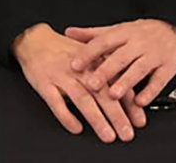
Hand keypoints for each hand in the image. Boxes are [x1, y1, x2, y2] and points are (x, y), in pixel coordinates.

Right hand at [12, 23, 145, 142]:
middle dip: (117, 115)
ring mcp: (62, 76)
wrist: (36, 40)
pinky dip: (67, 116)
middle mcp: (79, 69)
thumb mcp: (90, 55)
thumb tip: (129, 92)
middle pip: (101, 93)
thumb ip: (108, 71)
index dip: (129, 103)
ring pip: (82, 99)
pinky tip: (76, 128)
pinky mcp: (45, 83)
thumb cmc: (65, 50)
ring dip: (97, 119)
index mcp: (93, 61)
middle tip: (127, 133)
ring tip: (108, 135)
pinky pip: (56, 102)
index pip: (115, 83)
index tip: (139, 120)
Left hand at [66, 19, 175, 106]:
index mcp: (123, 33)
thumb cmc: (140, 32)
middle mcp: (138, 43)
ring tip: (113, 95)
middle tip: (92, 84)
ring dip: (126, 82)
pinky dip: (149, 92)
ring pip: (139, 69)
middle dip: (105, 71)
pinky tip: (139, 102)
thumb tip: (69, 32)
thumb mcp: (117, 30)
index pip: (103, 42)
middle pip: (120, 57)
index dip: (88, 53)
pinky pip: (159, 80)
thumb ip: (93, 34)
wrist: (173, 28)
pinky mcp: (168, 67)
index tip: (75, 64)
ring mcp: (154, 55)